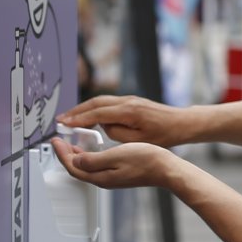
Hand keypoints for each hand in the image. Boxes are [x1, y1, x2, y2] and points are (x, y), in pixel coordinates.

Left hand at [52, 138, 176, 190]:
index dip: (61, 154)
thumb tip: (76, 161)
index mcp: (100, 176)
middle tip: (59, 141)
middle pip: (77, 169)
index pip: (73, 167)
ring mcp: (111, 178)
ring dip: (76, 156)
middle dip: (65, 155)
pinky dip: (88, 157)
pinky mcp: (118, 174)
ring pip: (86, 168)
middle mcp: (103, 180)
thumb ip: (93, 160)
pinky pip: (96, 166)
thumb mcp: (115, 156)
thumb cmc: (145, 160)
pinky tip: (91, 149)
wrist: (166, 169)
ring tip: (70, 143)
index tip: (55, 140)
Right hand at [58, 94, 197, 146]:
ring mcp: (129, 99)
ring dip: (84, 108)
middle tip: (61, 120)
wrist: (181, 123)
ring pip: (100, 101)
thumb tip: (103, 127)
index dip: (78, 119)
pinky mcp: (131, 101)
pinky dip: (95, 108)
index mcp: (128, 111)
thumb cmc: (164, 135)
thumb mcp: (138, 141)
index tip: (64, 124)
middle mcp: (127, 101)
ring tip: (70, 117)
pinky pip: (108, 102)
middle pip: (95, 103)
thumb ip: (117, 133)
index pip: (97, 114)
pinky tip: (89, 115)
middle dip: (76, 111)